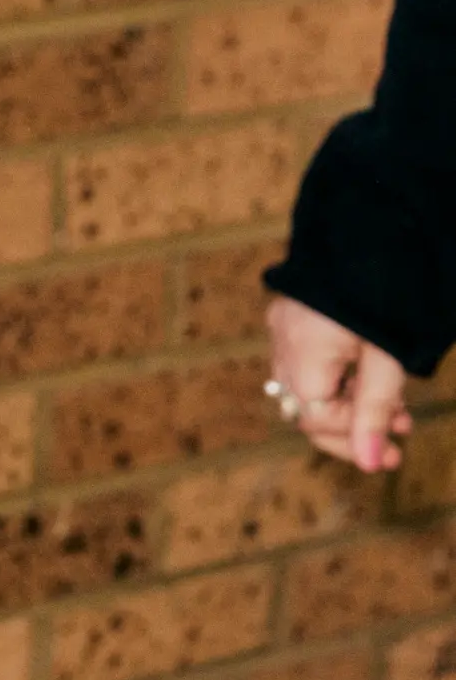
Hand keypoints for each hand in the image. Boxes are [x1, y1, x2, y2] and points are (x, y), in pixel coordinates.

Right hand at [264, 295, 412, 473]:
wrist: (373, 214)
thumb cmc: (385, 285)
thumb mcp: (388, 354)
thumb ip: (377, 409)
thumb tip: (372, 464)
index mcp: (302, 356)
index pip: (318, 419)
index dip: (355, 440)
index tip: (393, 455)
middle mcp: (283, 343)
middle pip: (307, 407)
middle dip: (352, 426)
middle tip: (396, 439)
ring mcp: (284, 324)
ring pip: (308, 384)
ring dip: (348, 402)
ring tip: (395, 408)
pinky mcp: (293, 309)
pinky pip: (307, 358)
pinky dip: (338, 374)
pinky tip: (369, 374)